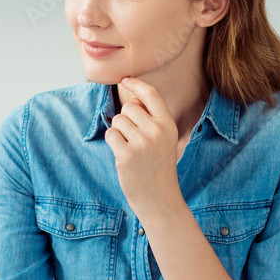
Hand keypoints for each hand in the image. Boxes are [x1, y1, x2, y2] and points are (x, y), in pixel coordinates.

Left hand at [104, 77, 183, 220]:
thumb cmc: (158, 168)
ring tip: (130, 149)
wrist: (160, 200)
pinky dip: (113, 143)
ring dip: (118, 132)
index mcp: (168, 125)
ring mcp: (142, 144)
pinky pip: (110, 135)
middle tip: (133, 138)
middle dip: (125, 119)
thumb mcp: (164, 141)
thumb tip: (131, 100)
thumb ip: (151, 120)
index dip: (136, 84)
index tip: (125, 80)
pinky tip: (123, 155)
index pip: (152, 94)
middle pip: (128, 107)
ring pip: (117, 121)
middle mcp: (157, 131)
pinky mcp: (126, 155)